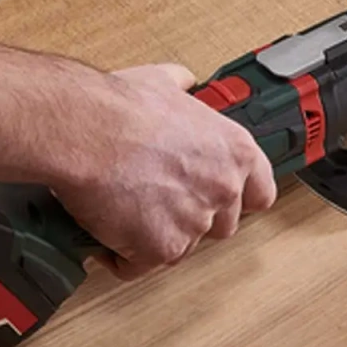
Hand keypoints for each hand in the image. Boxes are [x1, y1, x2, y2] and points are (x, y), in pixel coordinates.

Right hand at [52, 62, 276, 280]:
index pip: (261, 193)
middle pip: (220, 225)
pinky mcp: (161, 248)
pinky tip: (106, 229)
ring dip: (155, 235)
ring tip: (126, 209)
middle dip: (190, 217)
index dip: (239, 199)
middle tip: (159, 199)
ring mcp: (195, 222)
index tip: (222, 200)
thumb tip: (182, 82)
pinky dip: (122, 255)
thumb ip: (183, 87)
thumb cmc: (120, 107)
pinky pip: (141, 264)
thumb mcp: (165, 82)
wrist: (85, 130)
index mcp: (234, 151)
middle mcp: (223, 188)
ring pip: (181, 247)